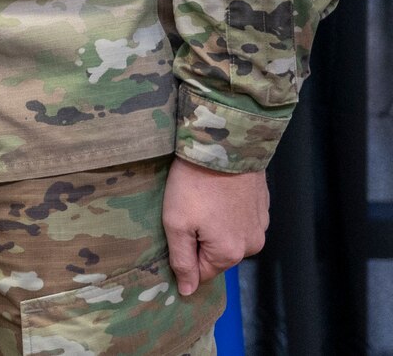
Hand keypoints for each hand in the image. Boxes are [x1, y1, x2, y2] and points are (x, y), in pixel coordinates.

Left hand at [163, 158, 268, 295]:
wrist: (224, 146)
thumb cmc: (194, 184)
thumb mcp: (176, 223)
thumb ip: (182, 260)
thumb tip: (187, 291)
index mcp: (230, 253)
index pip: (201, 272)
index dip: (183, 255)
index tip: (175, 232)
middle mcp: (252, 245)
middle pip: (216, 254)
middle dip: (198, 239)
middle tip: (186, 211)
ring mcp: (261, 226)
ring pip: (229, 237)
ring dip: (213, 225)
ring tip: (201, 200)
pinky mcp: (262, 207)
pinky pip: (240, 220)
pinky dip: (227, 212)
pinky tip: (216, 194)